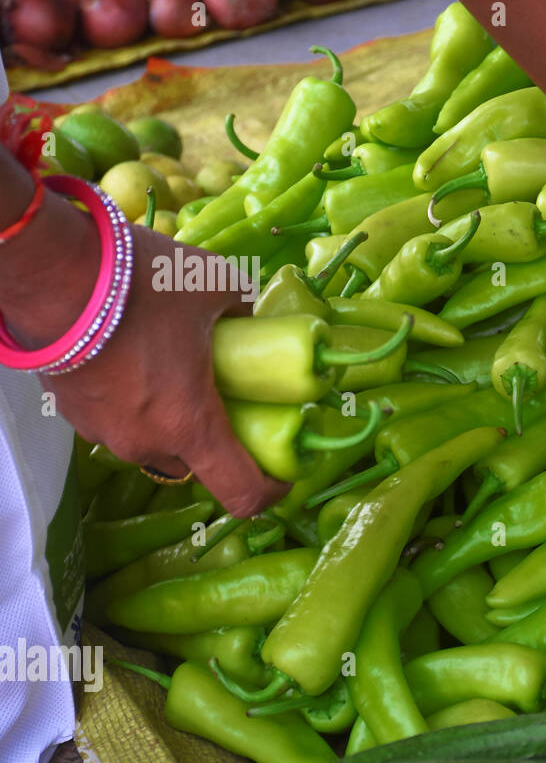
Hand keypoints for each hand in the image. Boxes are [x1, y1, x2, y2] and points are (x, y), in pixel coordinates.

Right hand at [39, 226, 288, 516]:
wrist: (47, 269)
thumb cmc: (140, 283)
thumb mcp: (215, 283)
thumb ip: (242, 307)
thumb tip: (247, 315)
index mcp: (189, 426)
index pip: (241, 492)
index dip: (271, 490)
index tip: (282, 471)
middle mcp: (143, 443)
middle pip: (195, 463)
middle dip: (215, 439)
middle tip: (227, 399)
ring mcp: (100, 431)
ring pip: (152, 441)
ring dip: (170, 419)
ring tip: (176, 371)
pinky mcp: (69, 412)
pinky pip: (116, 420)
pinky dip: (134, 403)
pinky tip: (134, 360)